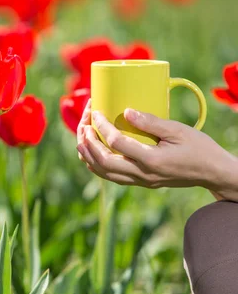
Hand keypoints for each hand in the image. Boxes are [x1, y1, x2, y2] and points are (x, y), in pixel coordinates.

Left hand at [76, 99, 237, 200]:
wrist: (213, 173)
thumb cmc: (199, 148)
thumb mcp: (178, 130)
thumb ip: (151, 122)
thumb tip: (125, 111)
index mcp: (152, 160)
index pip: (116, 143)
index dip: (102, 126)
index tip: (96, 112)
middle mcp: (143, 174)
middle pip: (103, 162)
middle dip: (88, 144)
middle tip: (83, 127)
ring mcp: (141, 181)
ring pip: (105, 174)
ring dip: (89, 157)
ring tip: (81, 140)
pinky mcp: (142, 182)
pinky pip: (113, 177)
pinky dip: (98, 167)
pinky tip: (92, 155)